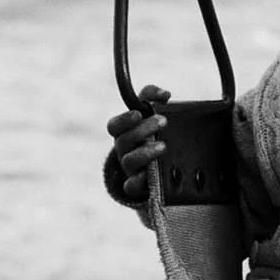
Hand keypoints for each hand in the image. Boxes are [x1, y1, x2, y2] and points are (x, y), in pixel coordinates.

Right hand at [106, 85, 169, 201]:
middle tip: (163, 121)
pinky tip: (149, 175)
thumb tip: (165, 94)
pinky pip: (132, 186)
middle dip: (142, 130)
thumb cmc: (152, 134)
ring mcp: (129, 168)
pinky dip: (139, 181)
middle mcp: (124, 150)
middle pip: (124, 140)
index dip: (124, 119)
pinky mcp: (137, 185)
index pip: (114, 126)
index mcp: (124, 133)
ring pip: (129, 161)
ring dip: (145, 152)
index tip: (138, 113)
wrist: (159, 167)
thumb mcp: (151, 114)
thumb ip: (152, 98)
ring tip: (163, 145)